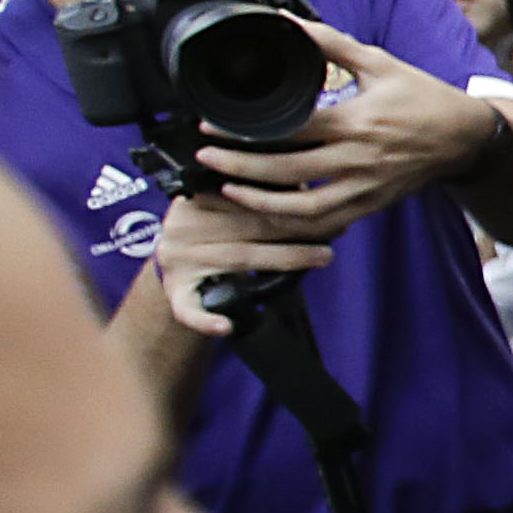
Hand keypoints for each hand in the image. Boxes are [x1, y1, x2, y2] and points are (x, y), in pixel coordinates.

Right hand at [146, 191, 334, 335]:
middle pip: (250, 227)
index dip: (288, 202)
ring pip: (239, 258)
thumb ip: (256, 200)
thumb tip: (306, 185)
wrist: (179, 276)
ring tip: (324, 256)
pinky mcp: (176, 296)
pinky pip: (190, 311)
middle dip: (298, 228)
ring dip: (286, 258)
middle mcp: (182, 228)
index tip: (323, 202)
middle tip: (337, 228)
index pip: (247, 197)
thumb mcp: (226, 210)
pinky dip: (207, 320)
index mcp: (193, 201)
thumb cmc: (215, 239)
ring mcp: (178, 264)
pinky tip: (226, 326)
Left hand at [192, 27, 503, 234]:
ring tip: (229, 189)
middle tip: (206, 156)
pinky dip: (295, 223)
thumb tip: (286, 21)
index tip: (212, 125)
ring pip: (304, 208)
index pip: (289, 129)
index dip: (246, 130)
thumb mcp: (378, 62)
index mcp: (355, 121)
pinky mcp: (371, 205)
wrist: (465, 137)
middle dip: (239, 165)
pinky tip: (269, 213)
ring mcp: (365, 187)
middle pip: (286, 171)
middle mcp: (358, 159)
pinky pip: (328, 222)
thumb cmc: (422, 97)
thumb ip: (329, 42)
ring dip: (261, 203)